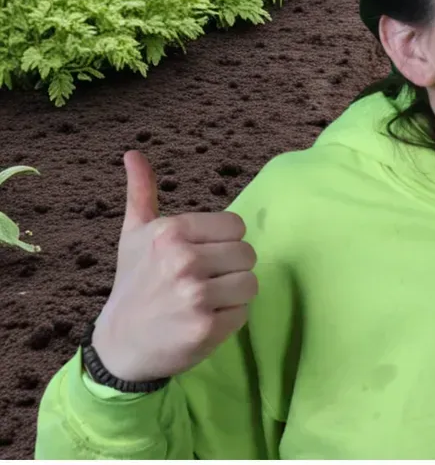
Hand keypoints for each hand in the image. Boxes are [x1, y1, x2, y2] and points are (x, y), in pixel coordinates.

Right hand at [91, 150, 257, 383]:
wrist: (118, 346)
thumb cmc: (134, 285)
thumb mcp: (134, 235)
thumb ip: (142, 192)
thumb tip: (133, 153)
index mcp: (171, 232)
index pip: (236, 226)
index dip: (223, 243)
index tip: (201, 256)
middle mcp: (184, 261)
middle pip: (247, 254)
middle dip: (230, 269)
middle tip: (202, 282)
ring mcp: (195, 296)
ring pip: (250, 283)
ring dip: (233, 295)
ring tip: (204, 301)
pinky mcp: (205, 329)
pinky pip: (244, 313)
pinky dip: (229, 320)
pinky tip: (203, 322)